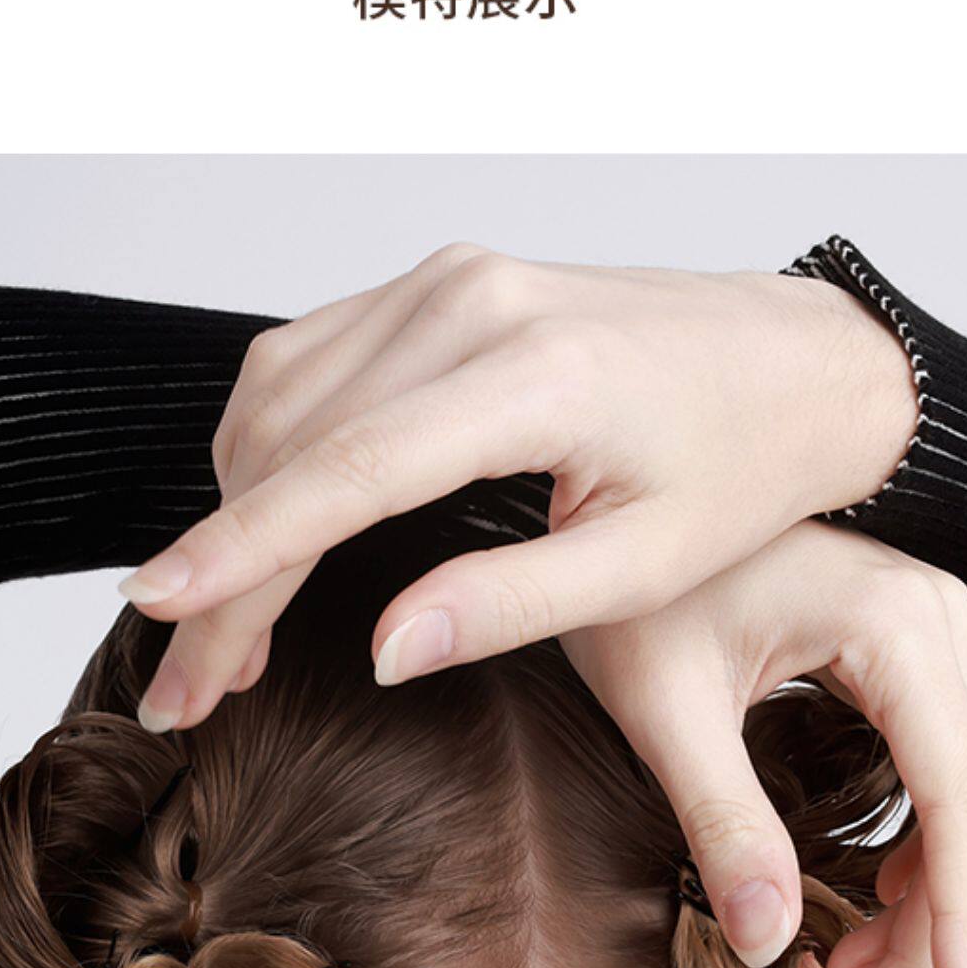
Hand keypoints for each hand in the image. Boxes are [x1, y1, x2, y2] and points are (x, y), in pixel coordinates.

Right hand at [119, 243, 916, 724]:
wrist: (804, 361)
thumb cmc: (743, 465)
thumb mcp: (644, 565)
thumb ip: (507, 606)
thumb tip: (379, 652)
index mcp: (535, 374)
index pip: (346, 470)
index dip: (242, 552)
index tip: (162, 612)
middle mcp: (474, 299)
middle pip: (292, 444)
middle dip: (223, 574)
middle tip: (186, 688)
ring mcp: (449, 278)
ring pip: (279, 399)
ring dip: (234, 515)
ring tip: (223, 640)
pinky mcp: (439, 283)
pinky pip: (310, 363)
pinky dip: (269, 452)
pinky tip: (267, 536)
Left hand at [565, 525, 966, 967]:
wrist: (610, 494)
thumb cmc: (626, 584)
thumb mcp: (660, 705)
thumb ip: (722, 820)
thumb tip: (775, 945)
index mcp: (895, 625)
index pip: (961, 801)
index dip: (966, 921)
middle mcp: (936, 625)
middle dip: (928, 938)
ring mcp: (926, 640)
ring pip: (963, 806)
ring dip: (920, 906)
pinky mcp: (898, 661)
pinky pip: (934, 778)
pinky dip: (906, 857)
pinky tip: (856, 919)